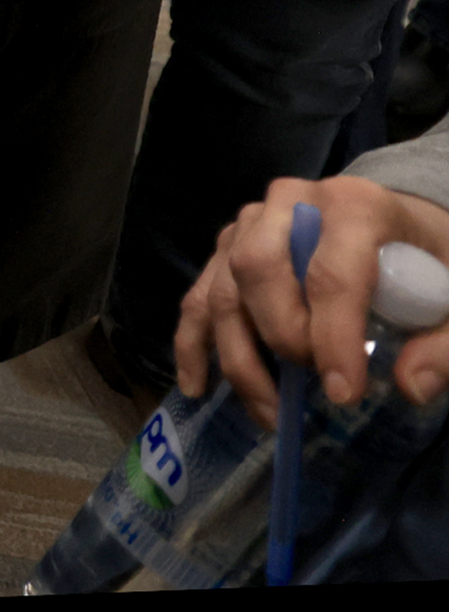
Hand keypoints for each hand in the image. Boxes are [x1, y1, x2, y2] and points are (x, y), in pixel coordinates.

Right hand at [175, 170, 448, 421]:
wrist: (400, 224)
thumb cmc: (428, 260)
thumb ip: (443, 345)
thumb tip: (411, 387)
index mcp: (354, 206)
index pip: (330, 274)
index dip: (333, 338)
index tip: (344, 393)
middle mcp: (291, 204)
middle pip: (260, 271)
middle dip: (281, 338)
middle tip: (311, 384)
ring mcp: (250, 223)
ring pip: (223, 289)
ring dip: (238, 357)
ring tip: (269, 412)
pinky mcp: (227, 247)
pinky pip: (197, 297)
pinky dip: (192, 344)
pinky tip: (197, 387)